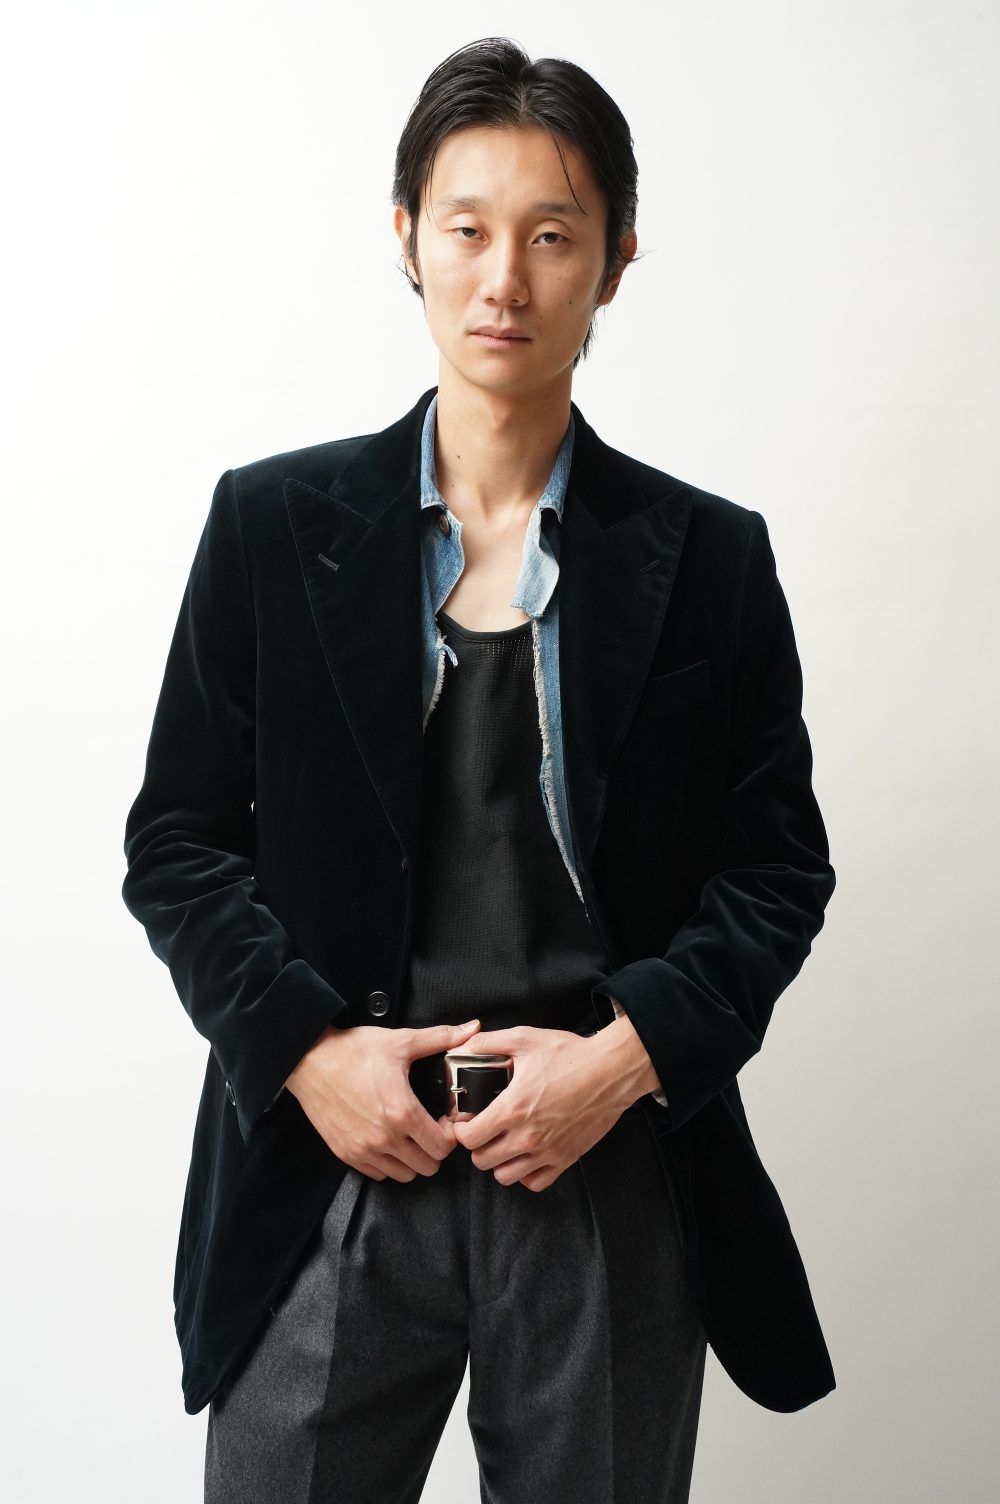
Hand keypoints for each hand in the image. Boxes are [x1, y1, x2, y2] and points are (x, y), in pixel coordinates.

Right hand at [284, 1018, 481, 1181]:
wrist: (308, 1060)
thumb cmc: (353, 1050)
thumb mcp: (400, 1041)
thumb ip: (441, 1038)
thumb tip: (472, 1028)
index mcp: (402, 1112)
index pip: (444, 1147)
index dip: (451, 1134)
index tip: (444, 1119)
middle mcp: (384, 1138)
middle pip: (428, 1166)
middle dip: (435, 1148)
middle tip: (429, 1127)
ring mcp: (363, 1149)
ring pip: (404, 1174)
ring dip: (412, 1158)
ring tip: (409, 1134)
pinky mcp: (346, 1154)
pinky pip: (378, 1174)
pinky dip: (388, 1163)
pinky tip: (387, 1139)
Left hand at [450, 1025, 630, 1191]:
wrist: (612, 1071)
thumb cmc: (571, 1055)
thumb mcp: (525, 1038)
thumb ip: (489, 1043)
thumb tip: (463, 1046)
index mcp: (513, 1108)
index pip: (469, 1138)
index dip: (461, 1130)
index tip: (466, 1121)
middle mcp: (527, 1136)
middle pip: (482, 1161)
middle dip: (477, 1146)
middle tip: (484, 1131)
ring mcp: (547, 1151)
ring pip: (505, 1176)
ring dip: (499, 1162)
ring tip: (504, 1143)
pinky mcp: (566, 1159)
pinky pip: (535, 1183)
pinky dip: (526, 1173)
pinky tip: (527, 1154)